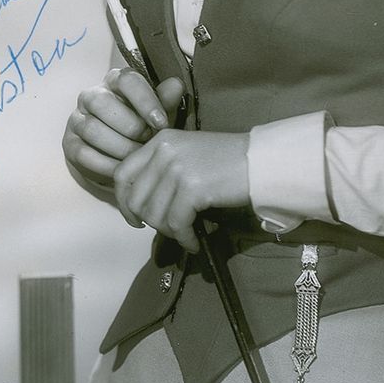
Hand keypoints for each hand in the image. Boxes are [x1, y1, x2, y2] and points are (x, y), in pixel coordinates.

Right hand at [62, 68, 185, 196]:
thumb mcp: (158, 113)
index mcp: (116, 81)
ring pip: (91, 128)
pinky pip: (82, 152)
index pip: (126, 80)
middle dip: (129, 126)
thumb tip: (175, 85)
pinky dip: (105, 164)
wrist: (122, 153)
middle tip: (148, 141)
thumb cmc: (144, 125)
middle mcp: (92, 95)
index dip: (144, 100)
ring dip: (118, 146)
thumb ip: (167, 100)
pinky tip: (123, 169)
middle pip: (101, 102)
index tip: (161, 123)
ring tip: (138, 157)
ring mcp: (78, 119)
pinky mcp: (70, 143)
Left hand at [113, 129, 249, 252]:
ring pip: (155, 215)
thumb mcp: (187, 154)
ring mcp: (178, 168)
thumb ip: (162, 169)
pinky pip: (177, 224)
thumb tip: (140, 205)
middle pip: (136, 199)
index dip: (124, 202)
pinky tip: (194, 242)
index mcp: (161, 141)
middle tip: (169, 229)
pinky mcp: (192, 188)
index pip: (123, 173)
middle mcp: (165, 151)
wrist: (261, 161)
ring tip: (186, 233)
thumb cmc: (228, 161)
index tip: (134, 219)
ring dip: (169, 232)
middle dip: (150, 222)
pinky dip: (184, 238)